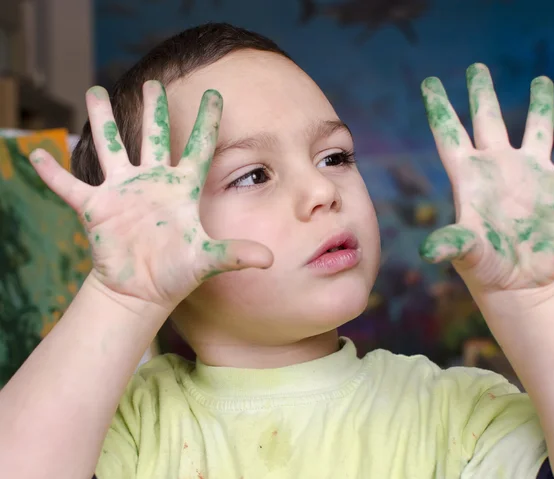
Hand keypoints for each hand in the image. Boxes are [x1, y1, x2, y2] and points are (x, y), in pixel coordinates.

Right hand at [30, 82, 272, 308]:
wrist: (141, 291)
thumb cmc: (176, 274)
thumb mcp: (207, 260)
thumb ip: (235, 254)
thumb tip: (269, 259)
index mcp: (181, 189)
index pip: (198, 147)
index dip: (207, 120)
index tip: (216, 93)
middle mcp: (153, 182)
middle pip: (153, 137)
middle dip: (153, 109)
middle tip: (153, 82)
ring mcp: (123, 192)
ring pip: (111, 148)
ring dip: (102, 122)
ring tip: (95, 91)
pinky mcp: (96, 208)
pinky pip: (69, 187)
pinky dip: (52, 173)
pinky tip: (36, 154)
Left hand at [419, 63, 553, 290]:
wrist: (519, 282)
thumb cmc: (486, 267)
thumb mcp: (467, 252)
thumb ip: (452, 244)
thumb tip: (428, 252)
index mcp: (470, 176)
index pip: (450, 133)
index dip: (441, 108)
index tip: (429, 83)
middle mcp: (498, 168)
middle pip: (489, 120)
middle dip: (482, 92)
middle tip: (476, 66)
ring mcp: (531, 176)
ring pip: (538, 131)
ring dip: (541, 107)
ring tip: (541, 80)